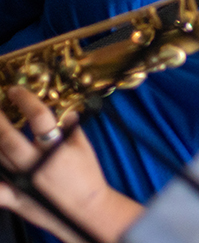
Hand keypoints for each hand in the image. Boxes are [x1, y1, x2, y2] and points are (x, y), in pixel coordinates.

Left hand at [0, 87, 143, 242]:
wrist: (86, 210)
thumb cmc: (88, 177)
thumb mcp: (84, 148)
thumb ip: (73, 128)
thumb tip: (67, 112)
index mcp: (55, 149)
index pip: (38, 118)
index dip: (25, 100)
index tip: (15, 90)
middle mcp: (36, 164)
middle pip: (8, 139)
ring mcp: (23, 182)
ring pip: (0, 158)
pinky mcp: (17, 198)